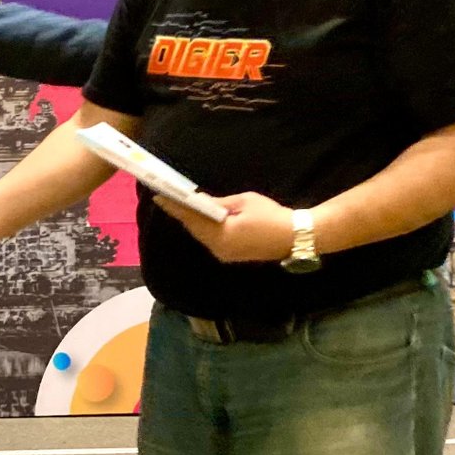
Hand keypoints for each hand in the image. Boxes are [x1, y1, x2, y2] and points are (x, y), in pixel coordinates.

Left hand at [154, 191, 295, 263]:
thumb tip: (201, 201)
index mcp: (222, 234)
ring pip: (202, 236)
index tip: (160, 197)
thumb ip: (221, 203)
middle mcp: (219, 248)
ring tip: (180, 206)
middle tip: (168, 198)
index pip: (193, 219)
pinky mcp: (232, 256)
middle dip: (182, 214)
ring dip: (193, 222)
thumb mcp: (244, 202)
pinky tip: (199, 219)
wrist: (294, 236)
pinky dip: (204, 230)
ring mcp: (225, 255)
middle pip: (195, 229)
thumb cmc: (270, 215)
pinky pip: (212, 241)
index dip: (175, 208)